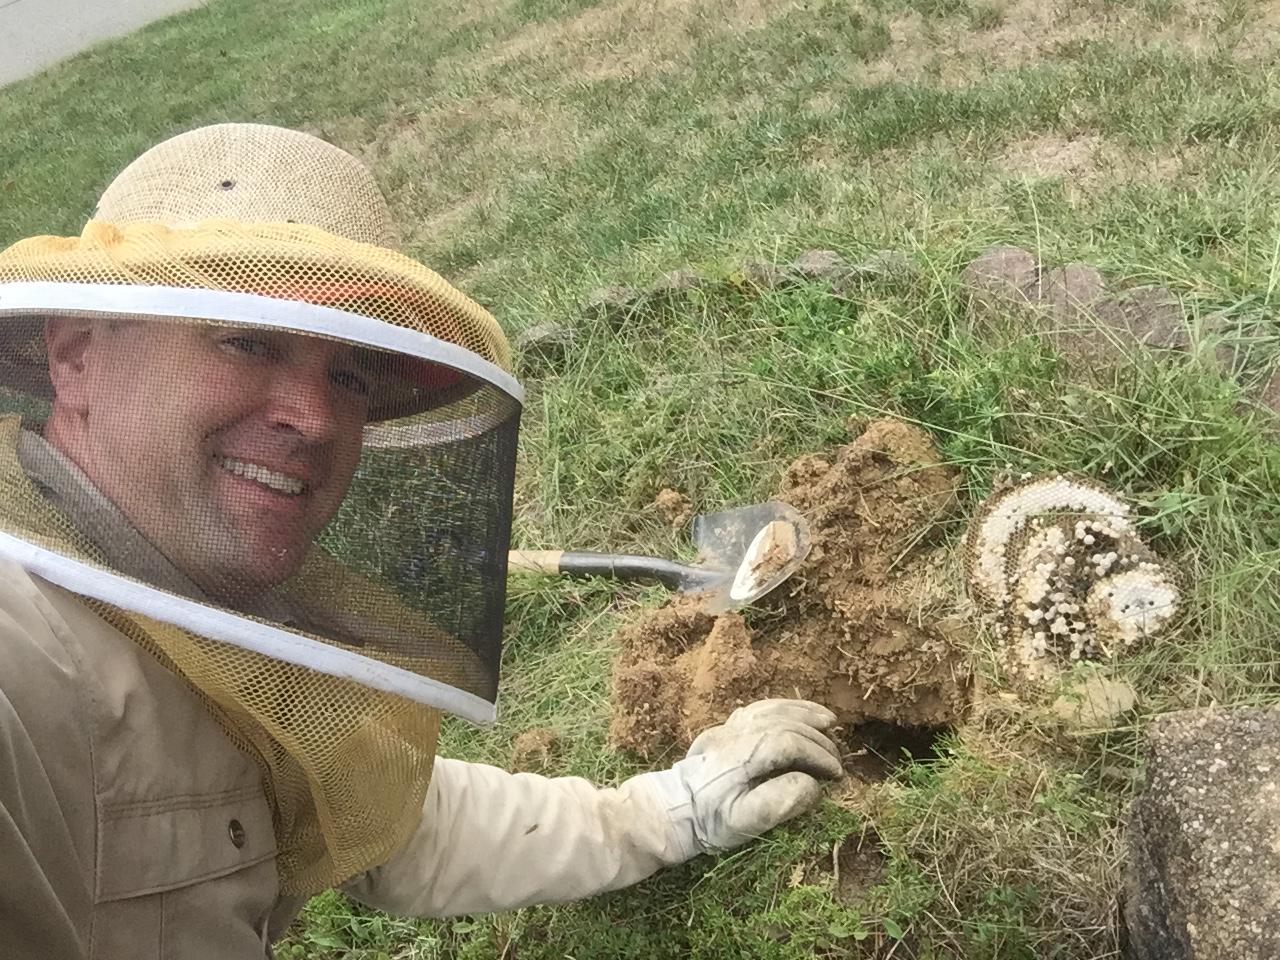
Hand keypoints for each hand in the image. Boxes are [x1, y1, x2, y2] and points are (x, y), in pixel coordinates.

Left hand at [632, 699, 843, 857]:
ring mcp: (730, 728)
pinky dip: (784, 707)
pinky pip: (760, 708)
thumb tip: (811, 784)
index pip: (791, 743)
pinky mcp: (727, 729)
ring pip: (774, 709)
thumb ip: (779, 803)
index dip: (819, 756)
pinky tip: (798, 713)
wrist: (672, 810)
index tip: (836, 775)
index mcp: (744, 755)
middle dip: (818, 740)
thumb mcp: (745, 822)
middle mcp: (738, 734)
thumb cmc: (709, 821)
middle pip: (787, 723)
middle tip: (837, 762)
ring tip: (830, 722)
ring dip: (805, 713)